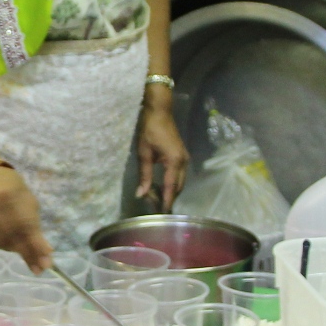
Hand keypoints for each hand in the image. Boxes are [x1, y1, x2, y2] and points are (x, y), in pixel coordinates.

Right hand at [0, 166, 53, 271]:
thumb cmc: (11, 188)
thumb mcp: (28, 202)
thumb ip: (35, 227)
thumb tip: (46, 255)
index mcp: (10, 195)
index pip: (26, 226)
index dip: (36, 247)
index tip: (46, 265)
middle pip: (12, 238)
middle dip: (27, 253)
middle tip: (38, 267)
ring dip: (11, 246)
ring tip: (16, 240)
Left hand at [133, 94, 189, 211]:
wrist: (159, 111)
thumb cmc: (149, 130)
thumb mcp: (144, 153)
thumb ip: (144, 175)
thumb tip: (141, 194)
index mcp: (175, 162)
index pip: (171, 187)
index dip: (166, 201)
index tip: (162, 214)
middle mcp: (183, 162)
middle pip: (178, 187)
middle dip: (169, 198)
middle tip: (156, 208)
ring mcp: (185, 158)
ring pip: (180, 181)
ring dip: (171, 191)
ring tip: (158, 199)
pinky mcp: (182, 155)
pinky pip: (180, 174)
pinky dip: (172, 183)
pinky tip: (162, 186)